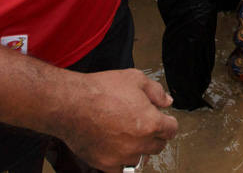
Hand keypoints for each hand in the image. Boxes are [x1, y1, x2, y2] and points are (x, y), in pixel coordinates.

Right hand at [55, 70, 177, 172]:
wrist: (71, 104)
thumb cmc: (102, 89)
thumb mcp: (135, 79)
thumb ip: (156, 92)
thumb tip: (168, 102)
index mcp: (151, 123)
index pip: (171, 130)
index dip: (168, 123)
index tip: (162, 120)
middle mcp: (139, 143)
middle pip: (158, 146)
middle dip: (155, 135)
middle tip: (144, 125)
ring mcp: (122, 156)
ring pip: (140, 159)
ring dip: (139, 149)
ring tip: (129, 136)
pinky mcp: (105, 164)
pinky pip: (121, 169)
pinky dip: (122, 161)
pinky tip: (117, 148)